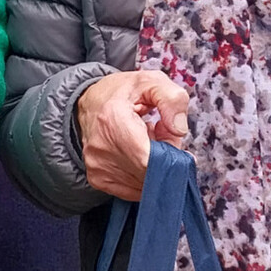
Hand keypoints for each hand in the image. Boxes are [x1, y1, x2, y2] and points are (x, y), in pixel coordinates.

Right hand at [76, 69, 189, 200]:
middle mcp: (101, 148)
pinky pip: (134, 188)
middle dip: (165, 160)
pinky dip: (142, 174)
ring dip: (154, 168)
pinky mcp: (98, 180)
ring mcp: (98, 167)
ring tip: (148, 143)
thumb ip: (172, 100)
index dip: (169, 157)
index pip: (147, 159)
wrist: (90, 102)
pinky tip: (137, 154)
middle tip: (163, 138)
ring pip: (143, 183)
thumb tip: (179, 130)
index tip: (174, 142)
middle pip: (149, 173)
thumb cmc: (123, 93)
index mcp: (113, 120)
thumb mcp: (152, 82)